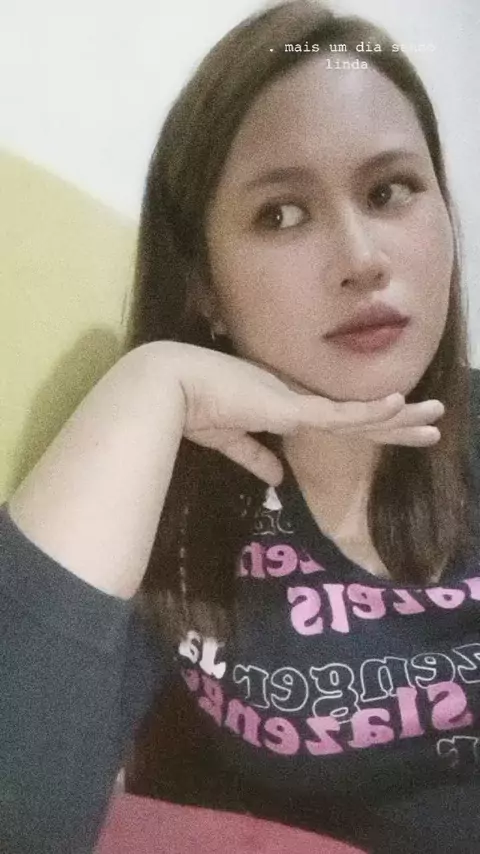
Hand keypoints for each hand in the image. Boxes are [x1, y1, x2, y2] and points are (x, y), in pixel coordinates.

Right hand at [145, 341, 444, 484]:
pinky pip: (338, 413)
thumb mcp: (230, 441)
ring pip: (360, 413)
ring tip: (435, 418)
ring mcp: (297, 401)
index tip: (400, 430)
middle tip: (434, 423)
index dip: (372, 427)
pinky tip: (399, 404)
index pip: (340, 422)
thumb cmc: (195, 410)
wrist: (171, 388)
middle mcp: (298, 400)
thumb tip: (277, 482)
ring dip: (399, 417)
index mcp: (286, 407)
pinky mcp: (290, 406)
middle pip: (360, 416)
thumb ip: (255, 458)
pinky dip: (369, 411)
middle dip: (398, 423)